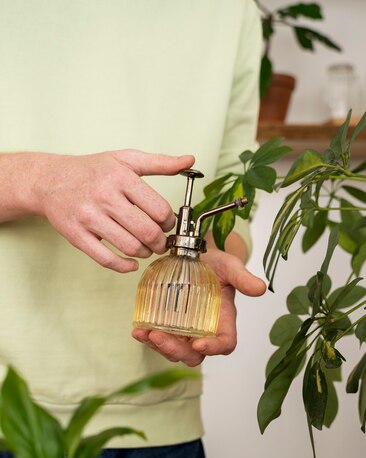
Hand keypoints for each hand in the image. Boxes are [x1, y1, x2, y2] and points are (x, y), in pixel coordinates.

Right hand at [31, 149, 194, 271]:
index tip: (167, 224)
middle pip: (147, 232)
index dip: (170, 222)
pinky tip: (131, 262)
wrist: (50, 180)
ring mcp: (89, 217)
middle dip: (161, 242)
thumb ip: (160, 162)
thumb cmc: (93, 170)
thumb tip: (191, 160)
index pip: (159, 209)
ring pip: (130, 247)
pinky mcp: (76, 235)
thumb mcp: (126, 159)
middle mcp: (104, 197)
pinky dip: (125, 266)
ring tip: (145, 248)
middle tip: (161, 242)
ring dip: (145, 253)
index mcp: (121, 178)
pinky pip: (106, 259)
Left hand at [131, 247, 265, 365]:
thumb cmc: (216, 264)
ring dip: (158, 346)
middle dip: (176, 350)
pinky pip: (159, 338)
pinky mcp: (168, 325)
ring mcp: (185, 331)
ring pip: (174, 350)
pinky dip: (147, 337)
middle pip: (194, 355)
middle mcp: (205, 332)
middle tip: (159, 337)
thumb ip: (242, 278)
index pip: (224, 344)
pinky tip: (137, 331)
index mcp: (224, 323)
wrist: (196, 256)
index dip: (213, 348)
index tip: (199, 344)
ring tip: (143, 334)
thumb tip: (260, 288)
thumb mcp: (231, 267)